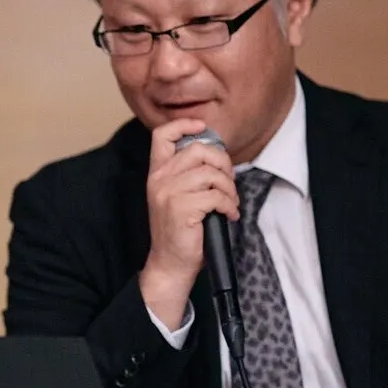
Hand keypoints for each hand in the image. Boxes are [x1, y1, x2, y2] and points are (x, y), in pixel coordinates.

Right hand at [139, 118, 238, 329]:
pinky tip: (228, 215)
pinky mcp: (182, 208)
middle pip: (198, 149)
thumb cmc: (178, 231)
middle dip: (222, 163)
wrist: (170, 263)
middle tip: (228, 181)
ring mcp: (169, 193)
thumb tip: (215, 154)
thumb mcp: (175, 196)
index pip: (162, 135)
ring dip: (229, 188)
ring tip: (230, 203)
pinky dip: (229, 205)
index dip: (184, 124)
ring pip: (211, 173)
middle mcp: (159, 179)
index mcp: (157, 173)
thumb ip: (187, 173)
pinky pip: (216, 196)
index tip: (202, 126)